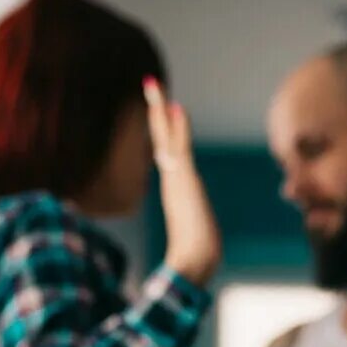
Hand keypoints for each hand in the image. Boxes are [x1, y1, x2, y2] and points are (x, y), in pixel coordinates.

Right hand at [144, 78, 220, 285]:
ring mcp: (175, 179)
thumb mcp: (196, 239)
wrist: (192, 264)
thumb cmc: (194, 259)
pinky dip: (178, 128)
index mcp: (176, 188)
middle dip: (156, 111)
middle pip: (161, 137)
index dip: (165, 129)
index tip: (165, 109)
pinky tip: (177, 108)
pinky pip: (180, 147)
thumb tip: (188, 256)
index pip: (168, 151)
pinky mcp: (183, 181)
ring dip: (159, 109)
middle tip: (150, 82)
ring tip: (153, 84)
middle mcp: (172, 179)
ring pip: (165, 137)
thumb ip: (191, 240)